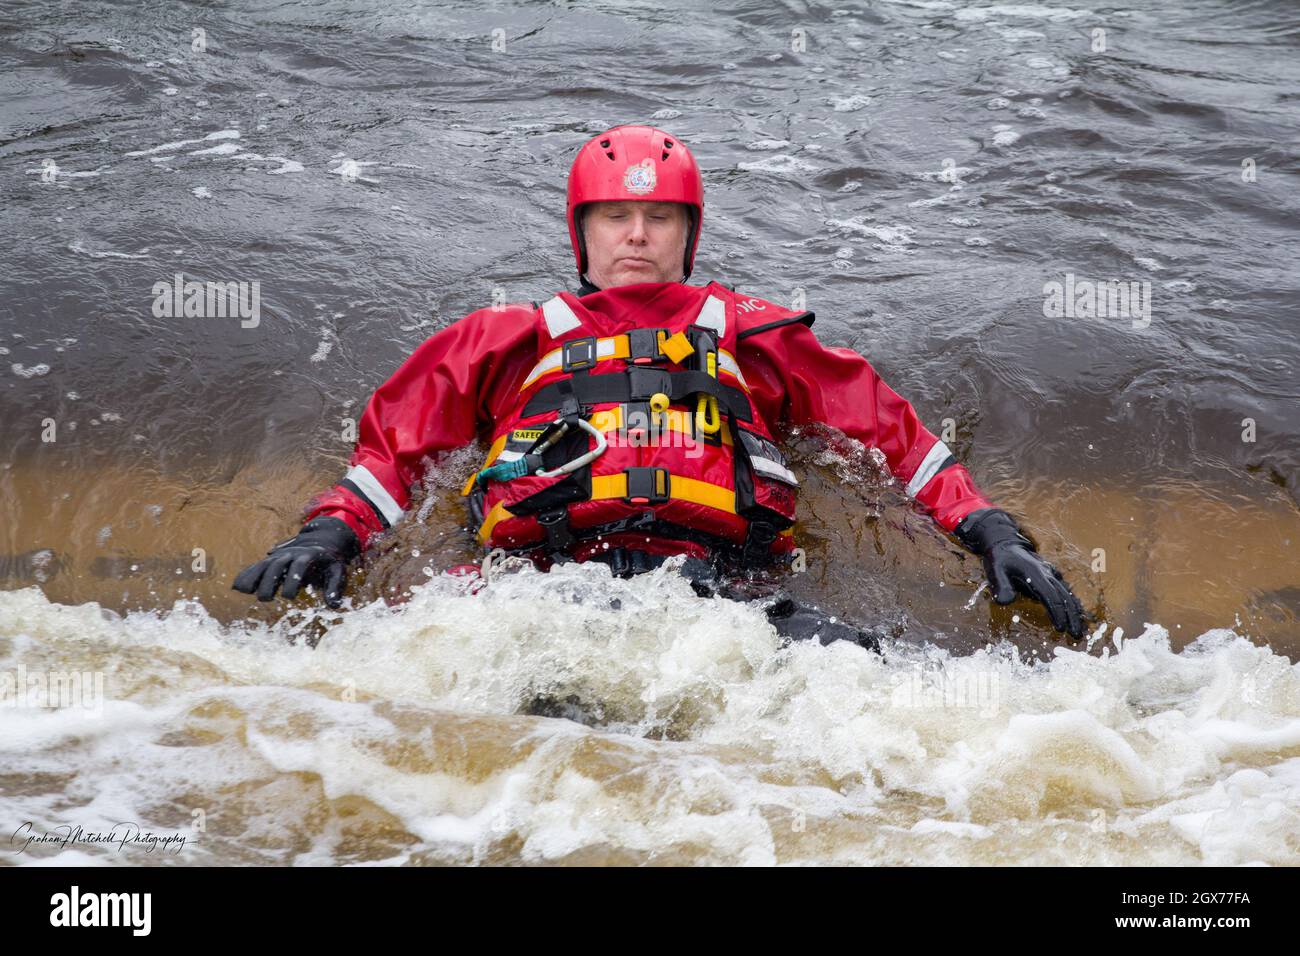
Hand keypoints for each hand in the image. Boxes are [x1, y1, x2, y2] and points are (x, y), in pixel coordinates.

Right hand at [231, 516, 359, 608]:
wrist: (323, 541)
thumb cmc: (330, 561)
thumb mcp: (338, 572)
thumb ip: (335, 588)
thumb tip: (334, 606)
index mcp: (309, 555)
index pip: (299, 566)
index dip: (293, 580)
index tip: (289, 597)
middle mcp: (291, 554)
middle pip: (278, 565)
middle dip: (269, 581)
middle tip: (265, 599)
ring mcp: (280, 556)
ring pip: (264, 564)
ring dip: (253, 577)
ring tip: (243, 591)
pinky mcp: (271, 560)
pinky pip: (257, 566)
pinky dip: (247, 575)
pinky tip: (236, 587)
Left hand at [955, 508, 1085, 638]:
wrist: (1006, 544)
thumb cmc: (1000, 560)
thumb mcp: (994, 571)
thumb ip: (1000, 586)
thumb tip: (1005, 602)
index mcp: (1035, 573)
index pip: (1050, 595)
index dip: (1057, 612)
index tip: (1061, 629)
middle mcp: (1047, 574)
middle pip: (1064, 597)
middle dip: (1071, 617)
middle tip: (1076, 636)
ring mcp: (1052, 575)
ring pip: (1068, 596)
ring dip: (1075, 614)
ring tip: (1080, 632)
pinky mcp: (1052, 577)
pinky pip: (1066, 592)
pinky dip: (1073, 605)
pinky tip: (1079, 617)